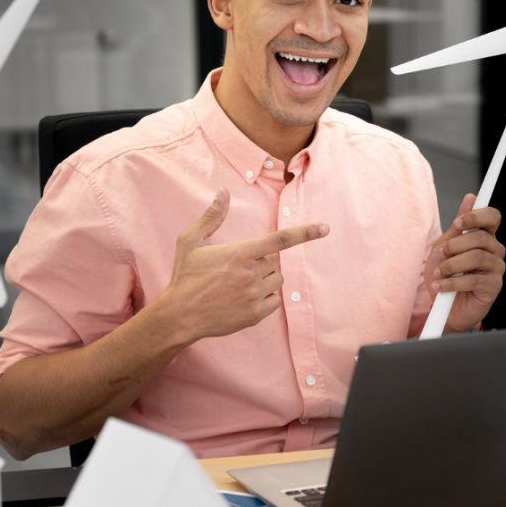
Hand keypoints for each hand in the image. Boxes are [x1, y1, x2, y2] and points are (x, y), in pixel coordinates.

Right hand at [158, 189, 329, 341]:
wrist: (180, 315)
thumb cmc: (185, 276)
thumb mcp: (190, 241)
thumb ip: (211, 216)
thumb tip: (223, 191)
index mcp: (240, 254)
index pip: (281, 240)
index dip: (305, 232)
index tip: (325, 228)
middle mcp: (251, 275)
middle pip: (276, 261)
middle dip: (263, 260)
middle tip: (238, 266)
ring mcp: (255, 296)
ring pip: (277, 279)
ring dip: (266, 277)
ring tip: (239, 282)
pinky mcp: (256, 315)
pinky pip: (275, 300)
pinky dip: (266, 296)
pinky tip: (244, 296)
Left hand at [424, 194, 504, 331]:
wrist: (442, 307)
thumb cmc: (445, 275)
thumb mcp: (445, 247)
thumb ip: (457, 227)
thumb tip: (470, 198)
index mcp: (484, 237)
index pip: (492, 217)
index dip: (477, 215)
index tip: (458, 222)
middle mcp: (494, 251)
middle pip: (482, 237)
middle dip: (456, 245)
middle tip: (441, 254)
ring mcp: (496, 269)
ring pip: (478, 257)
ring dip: (452, 264)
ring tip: (439, 273)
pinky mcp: (493, 287)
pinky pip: (474, 279)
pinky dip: (453, 283)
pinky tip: (442, 287)